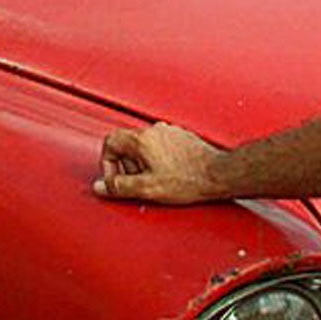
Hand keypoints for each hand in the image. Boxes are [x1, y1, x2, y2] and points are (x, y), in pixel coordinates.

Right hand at [95, 122, 225, 203]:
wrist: (219, 174)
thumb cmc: (189, 180)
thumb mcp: (148, 188)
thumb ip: (120, 187)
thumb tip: (101, 187)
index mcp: (143, 139)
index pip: (110, 142)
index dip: (108, 163)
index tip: (117, 179)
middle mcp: (155, 130)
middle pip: (126, 143)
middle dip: (126, 165)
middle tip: (137, 182)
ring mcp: (169, 132)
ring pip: (143, 145)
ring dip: (141, 163)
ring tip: (155, 180)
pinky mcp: (181, 138)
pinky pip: (159, 146)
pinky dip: (157, 160)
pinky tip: (169, 175)